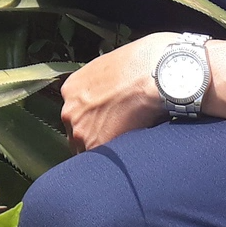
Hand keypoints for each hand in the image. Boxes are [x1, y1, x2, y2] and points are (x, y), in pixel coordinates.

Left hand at [60, 34, 171, 150]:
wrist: (155, 74)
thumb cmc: (141, 65)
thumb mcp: (108, 69)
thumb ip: (99, 87)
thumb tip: (108, 97)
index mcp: (71, 89)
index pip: (75, 114)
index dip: (91, 121)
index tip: (105, 123)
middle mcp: (70, 110)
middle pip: (77, 133)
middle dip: (94, 136)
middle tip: (116, 134)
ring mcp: (80, 130)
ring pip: (86, 149)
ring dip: (103, 150)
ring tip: (123, 146)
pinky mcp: (96, 146)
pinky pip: (100, 161)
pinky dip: (113, 161)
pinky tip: (126, 152)